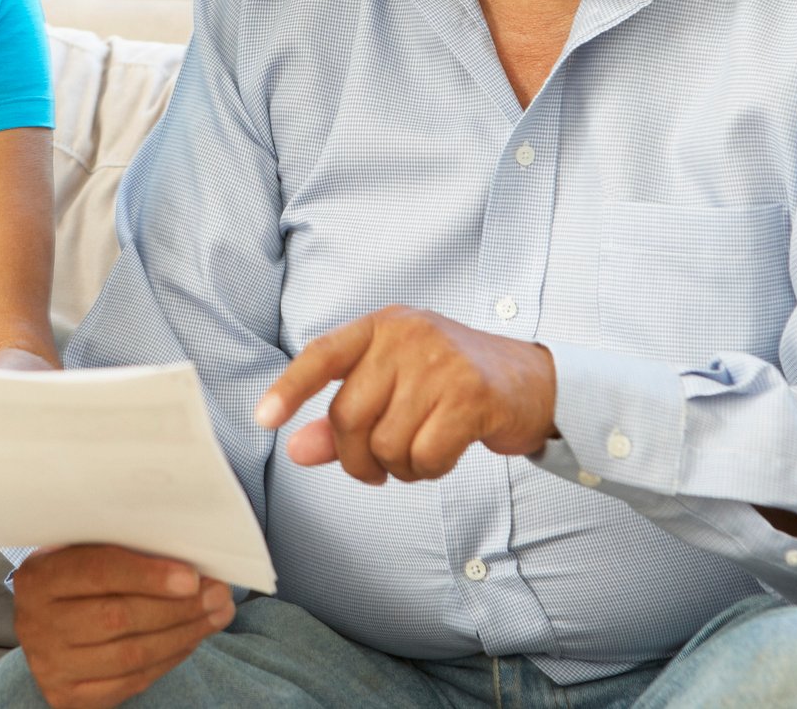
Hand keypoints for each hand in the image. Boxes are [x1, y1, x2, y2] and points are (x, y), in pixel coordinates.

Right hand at [11, 545, 233, 708]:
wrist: (45, 622)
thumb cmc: (77, 577)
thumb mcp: (84, 551)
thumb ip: (124, 549)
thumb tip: (186, 559)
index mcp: (39, 577)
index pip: (98, 572)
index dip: (148, 575)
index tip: (192, 576)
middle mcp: (37, 624)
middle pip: (118, 618)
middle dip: (178, 607)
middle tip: (218, 595)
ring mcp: (51, 665)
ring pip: (129, 655)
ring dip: (183, 635)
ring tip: (216, 616)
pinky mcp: (68, 696)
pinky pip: (129, 683)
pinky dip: (167, 661)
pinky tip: (190, 641)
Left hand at [254, 305, 557, 483]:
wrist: (532, 383)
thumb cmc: (453, 385)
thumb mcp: (395, 389)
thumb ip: (344, 419)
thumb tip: (296, 449)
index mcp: (382, 327)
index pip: (322, 355)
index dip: (289, 389)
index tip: (263, 420)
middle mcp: (407, 335)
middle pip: (349, 416)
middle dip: (356, 459)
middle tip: (378, 469)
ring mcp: (441, 362)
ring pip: (386, 443)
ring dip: (398, 467)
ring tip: (420, 453)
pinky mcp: (471, 395)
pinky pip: (425, 456)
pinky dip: (429, 469)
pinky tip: (444, 453)